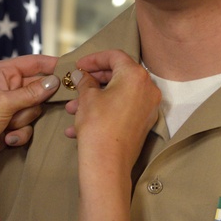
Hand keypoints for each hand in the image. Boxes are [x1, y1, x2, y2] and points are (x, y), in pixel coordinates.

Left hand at [0, 55, 59, 170]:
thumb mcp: (4, 103)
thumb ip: (31, 92)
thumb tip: (54, 81)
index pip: (32, 62)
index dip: (51, 65)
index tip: (71, 69)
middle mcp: (5, 86)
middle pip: (37, 88)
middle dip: (33, 103)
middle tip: (31, 108)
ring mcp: (9, 106)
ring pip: (35, 109)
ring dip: (23, 121)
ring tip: (7, 126)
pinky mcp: (11, 124)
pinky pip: (29, 125)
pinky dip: (20, 133)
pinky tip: (6, 139)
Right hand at [64, 50, 159, 177]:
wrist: (107, 164)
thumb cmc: (98, 127)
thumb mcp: (87, 98)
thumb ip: (85, 81)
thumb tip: (81, 75)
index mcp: (135, 76)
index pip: (114, 56)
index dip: (93, 58)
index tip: (79, 65)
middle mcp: (147, 89)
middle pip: (118, 74)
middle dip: (93, 80)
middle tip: (76, 84)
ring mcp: (148, 107)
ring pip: (117, 94)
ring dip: (94, 98)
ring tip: (72, 109)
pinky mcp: (144, 123)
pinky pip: (122, 109)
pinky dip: (103, 111)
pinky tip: (79, 124)